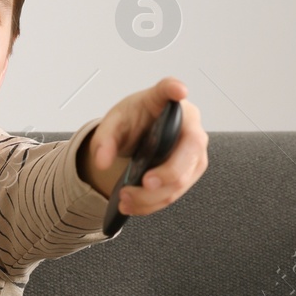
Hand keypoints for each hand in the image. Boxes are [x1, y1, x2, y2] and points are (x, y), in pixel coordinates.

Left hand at [85, 76, 208, 215]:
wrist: (138, 137)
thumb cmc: (132, 122)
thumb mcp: (112, 125)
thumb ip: (103, 140)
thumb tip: (102, 161)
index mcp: (166, 102)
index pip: (171, 90)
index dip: (175, 89)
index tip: (178, 90)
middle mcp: (189, 124)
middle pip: (191, 148)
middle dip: (169, 172)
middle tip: (145, 183)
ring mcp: (194, 151)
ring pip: (183, 178)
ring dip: (153, 195)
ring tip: (125, 200)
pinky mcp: (189, 173)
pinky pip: (174, 192)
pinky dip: (152, 203)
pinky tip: (132, 205)